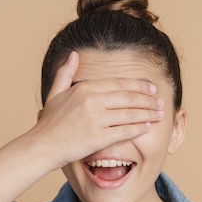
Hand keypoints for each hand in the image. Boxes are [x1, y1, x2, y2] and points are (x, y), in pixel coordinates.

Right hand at [30, 51, 164, 168]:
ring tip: (160, 114)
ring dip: (148, 113)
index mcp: (84, 89)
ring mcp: (95, 119)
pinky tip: (148, 127)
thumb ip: (65, 73)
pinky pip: (125, 131)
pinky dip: (139, 128)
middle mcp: (91, 101)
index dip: (138, 85)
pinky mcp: (98, 138)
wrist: (41, 147)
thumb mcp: (54, 94)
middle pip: (129, 96)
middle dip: (148, 99)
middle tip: (160, 101)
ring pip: (130, 113)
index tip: (150, 88)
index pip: (119, 83)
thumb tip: (73, 54)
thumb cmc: (48, 124)